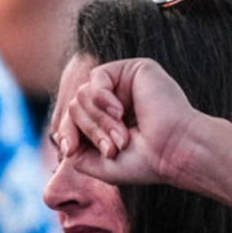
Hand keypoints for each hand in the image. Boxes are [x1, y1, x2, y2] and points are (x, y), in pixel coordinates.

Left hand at [50, 57, 212, 188]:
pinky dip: (102, 97)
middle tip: (113, 148)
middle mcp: (117, 99)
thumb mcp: (98, 163)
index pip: (74, 118)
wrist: (174, 153)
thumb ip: (76, 147)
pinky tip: (119, 111)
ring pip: (84, 94)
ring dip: (99, 121)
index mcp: (110, 120)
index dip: (67, 132)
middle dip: (89, 130)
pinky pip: (97, 77)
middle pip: (76, 106)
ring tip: (122, 136)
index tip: (70, 151)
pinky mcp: (135, 70)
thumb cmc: (144, 162)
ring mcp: (125, 84)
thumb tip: (57, 132)